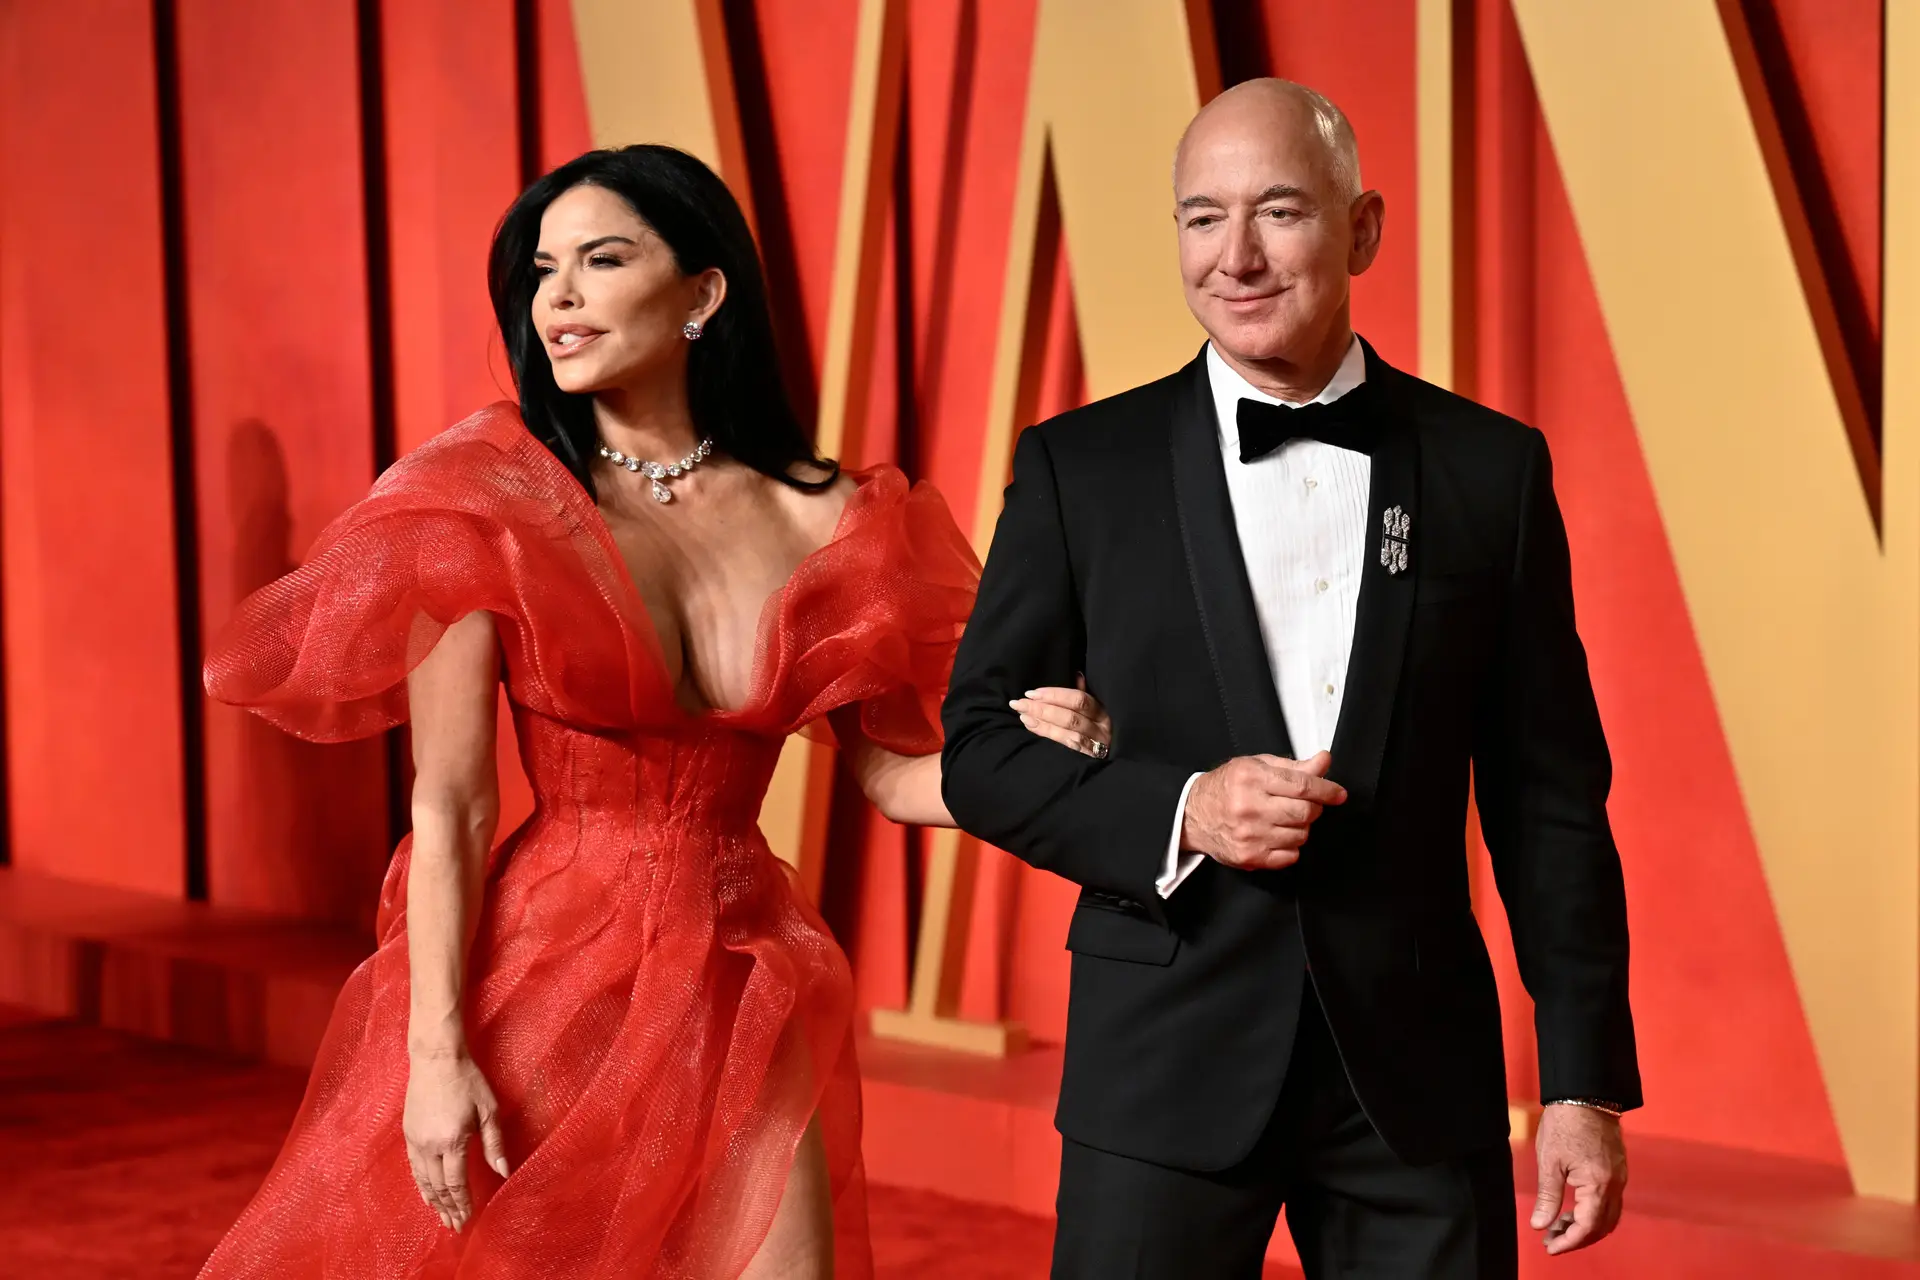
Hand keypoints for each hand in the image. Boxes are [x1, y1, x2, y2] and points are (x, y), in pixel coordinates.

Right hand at [403, 1050, 509, 1231]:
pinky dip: (420, 1185)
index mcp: (452, 1141)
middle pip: (438, 1187)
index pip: (456, 1183)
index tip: (468, 1219)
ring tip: (441, 1217)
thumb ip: (494, 1143)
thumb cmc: (467, 1080)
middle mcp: (430, 1145)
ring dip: (433, 1201)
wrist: (435, 1058)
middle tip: (455, 1226)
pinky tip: (425, 1193)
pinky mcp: (408, 1134)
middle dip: (448, 1208)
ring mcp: (416, 1140)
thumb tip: (503, 1172)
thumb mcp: (489, 1110)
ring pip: (422, 1180)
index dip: (462, 1203)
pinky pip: (413, 1167)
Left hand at [1011, 675, 1112, 759]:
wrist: (1112, 761)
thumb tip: (1077, 674)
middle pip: (1070, 717)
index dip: (1055, 695)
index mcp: (1103, 711)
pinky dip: (1048, 735)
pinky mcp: (1088, 759)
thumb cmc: (1099, 727)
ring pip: (1067, 734)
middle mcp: (1102, 728)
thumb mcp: (1097, 710)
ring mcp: (1096, 746)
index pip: (1079, 699)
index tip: (1032, 693)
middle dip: (1042, 709)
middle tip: (1019, 704)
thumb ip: (1085, 694)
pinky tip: (1032, 727)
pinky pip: (1066, 748)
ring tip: (1023, 716)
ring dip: (1042, 724)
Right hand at [1180, 751, 1345, 868]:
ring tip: (1283, 819)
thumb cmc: (1225, 788)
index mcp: (1251, 779)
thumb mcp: (1256, 766)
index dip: (1327, 790)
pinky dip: (1290, 846)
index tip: (1338, 794)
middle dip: (1313, 808)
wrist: (1192, 815)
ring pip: (1300, 835)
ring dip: (1300, 827)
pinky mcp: (1250, 857)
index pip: (1302, 786)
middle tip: (1305, 804)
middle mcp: (1250, 807)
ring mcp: (1250, 835)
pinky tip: (1276, 835)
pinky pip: (1290, 856)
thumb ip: (1293, 766)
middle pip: (1305, 812)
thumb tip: (1323, 761)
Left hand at [1531, 1104, 1626, 1254]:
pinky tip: (1572, 1209)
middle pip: (1602, 1227)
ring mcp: (1619, 1178)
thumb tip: (1540, 1225)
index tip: (1550, 1246)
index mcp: (1598, 1184)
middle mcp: (1615, 1185)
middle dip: (1577, 1238)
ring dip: (1585, 1227)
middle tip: (1551, 1240)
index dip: (1569, 1242)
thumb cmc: (1564, 1123)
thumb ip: (1547, 1197)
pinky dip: (1592, 1213)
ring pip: (1608, 1216)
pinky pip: (1609, 1202)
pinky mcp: (1617, 1170)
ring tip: (1558, 1226)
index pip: (1587, 1227)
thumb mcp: (1549, 1161)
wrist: (1586, 1095)